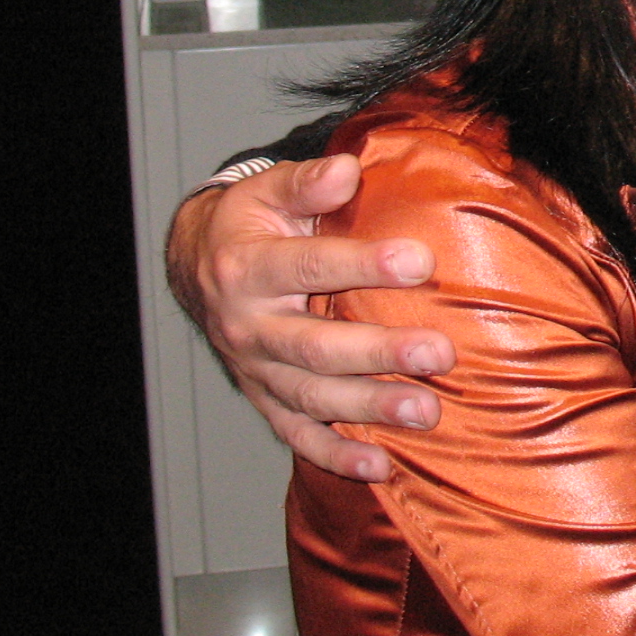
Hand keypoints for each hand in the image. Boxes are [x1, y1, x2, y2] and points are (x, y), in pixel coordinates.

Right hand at [165, 155, 454, 479]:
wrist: (197, 268)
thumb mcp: (266, 191)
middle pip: (316, 346)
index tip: (420, 261)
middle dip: (380, 352)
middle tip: (439, 352)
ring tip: (426, 410)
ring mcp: (256, 370)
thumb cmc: (248, 225)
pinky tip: (379, 465)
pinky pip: (298, 434)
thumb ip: (306, 183)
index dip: (363, 265)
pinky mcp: (264, 399)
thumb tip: (344, 169)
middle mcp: (249, 327)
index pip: (310, 267)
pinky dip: (335, 454)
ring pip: (313, 396)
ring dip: (370, 407)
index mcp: (248, 269)